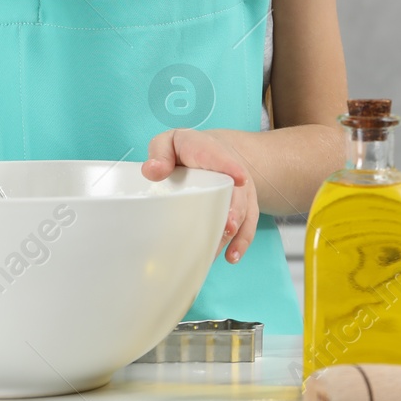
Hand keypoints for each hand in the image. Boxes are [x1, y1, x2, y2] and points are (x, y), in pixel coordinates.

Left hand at [143, 129, 257, 263]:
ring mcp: (240, 191)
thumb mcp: (168, 142)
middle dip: (235, 210)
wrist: (212, 151)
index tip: (239, 178)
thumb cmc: (185, 150)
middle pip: (236, 192)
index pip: (221, 158)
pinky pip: (247, 225)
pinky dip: (241, 242)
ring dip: (236, 232)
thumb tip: (153, 172)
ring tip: (226, 251)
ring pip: (243, 211)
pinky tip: (231, 257)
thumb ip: (160, 152)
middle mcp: (230, 172)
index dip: (231, 167)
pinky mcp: (242, 208)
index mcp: (209, 152)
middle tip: (228, 226)